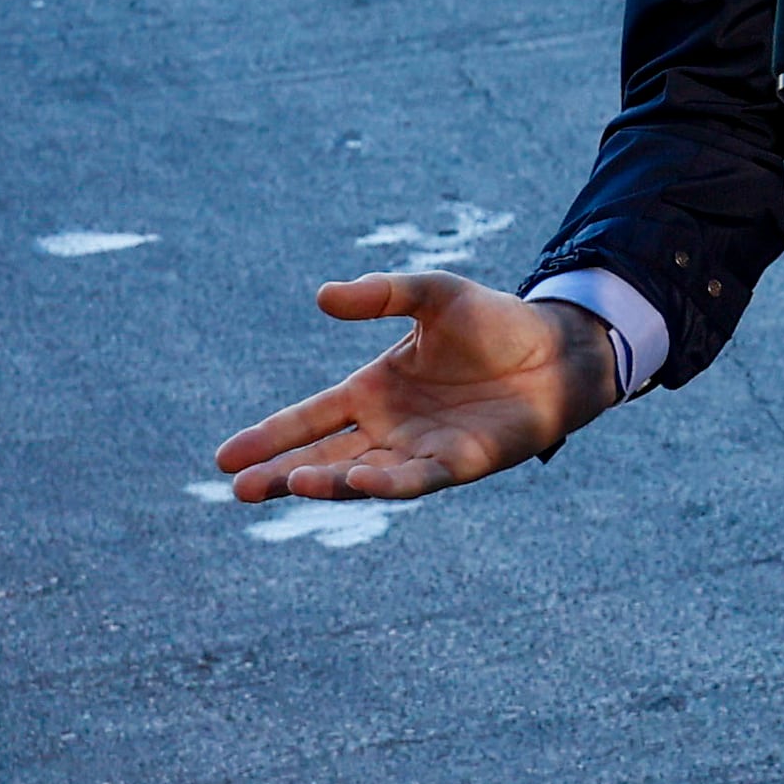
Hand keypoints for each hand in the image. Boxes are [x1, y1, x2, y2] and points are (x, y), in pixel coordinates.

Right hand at [213, 275, 614, 503]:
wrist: (559, 347)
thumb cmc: (494, 321)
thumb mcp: (434, 294)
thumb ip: (382, 293)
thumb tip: (322, 295)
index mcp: (373, 390)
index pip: (309, 418)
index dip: (269, 437)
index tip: (224, 458)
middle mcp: (389, 427)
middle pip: (324, 456)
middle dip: (281, 473)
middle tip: (238, 489)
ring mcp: (422, 449)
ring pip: (362, 475)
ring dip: (327, 481)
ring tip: (289, 483)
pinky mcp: (460, 464)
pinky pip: (416, 479)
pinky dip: (387, 484)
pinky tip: (360, 482)